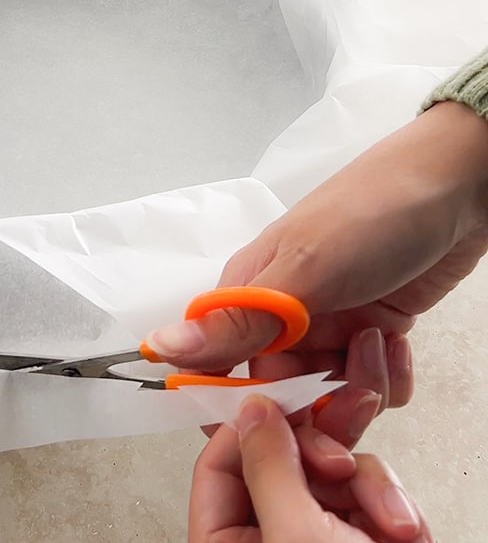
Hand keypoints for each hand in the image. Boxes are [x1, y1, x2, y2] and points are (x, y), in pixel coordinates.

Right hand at [147, 103, 487, 424]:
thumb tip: (157, 349)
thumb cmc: (368, 216)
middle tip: (348, 397)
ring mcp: (329, 327)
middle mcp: (282, 319)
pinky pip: (372, 385)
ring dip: (359, 386)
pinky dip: (388, 377)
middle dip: (315, 408)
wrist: (457, 187)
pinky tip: (398, 343)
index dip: (242, 407)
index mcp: (247, 299)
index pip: (220, 372)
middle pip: (280, 396)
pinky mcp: (372, 333)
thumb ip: (236, 321)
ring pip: (330, 396)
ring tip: (380, 344)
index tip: (276, 426)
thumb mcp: (300, 272)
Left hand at [189, 394, 429, 541]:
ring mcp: (321, 540)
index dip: (247, 429)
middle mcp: (270, 539)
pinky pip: (372, 498)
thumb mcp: (297, 538)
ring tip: (388, 522)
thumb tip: (252, 413)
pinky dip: (393, 508)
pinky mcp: (364, 541)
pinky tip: (404, 532)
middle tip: (340, 457)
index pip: (219, 466)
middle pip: (283, 461)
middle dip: (322, 455)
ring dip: (369, 487)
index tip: (279, 400)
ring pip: (335, 474)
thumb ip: (270, 470)